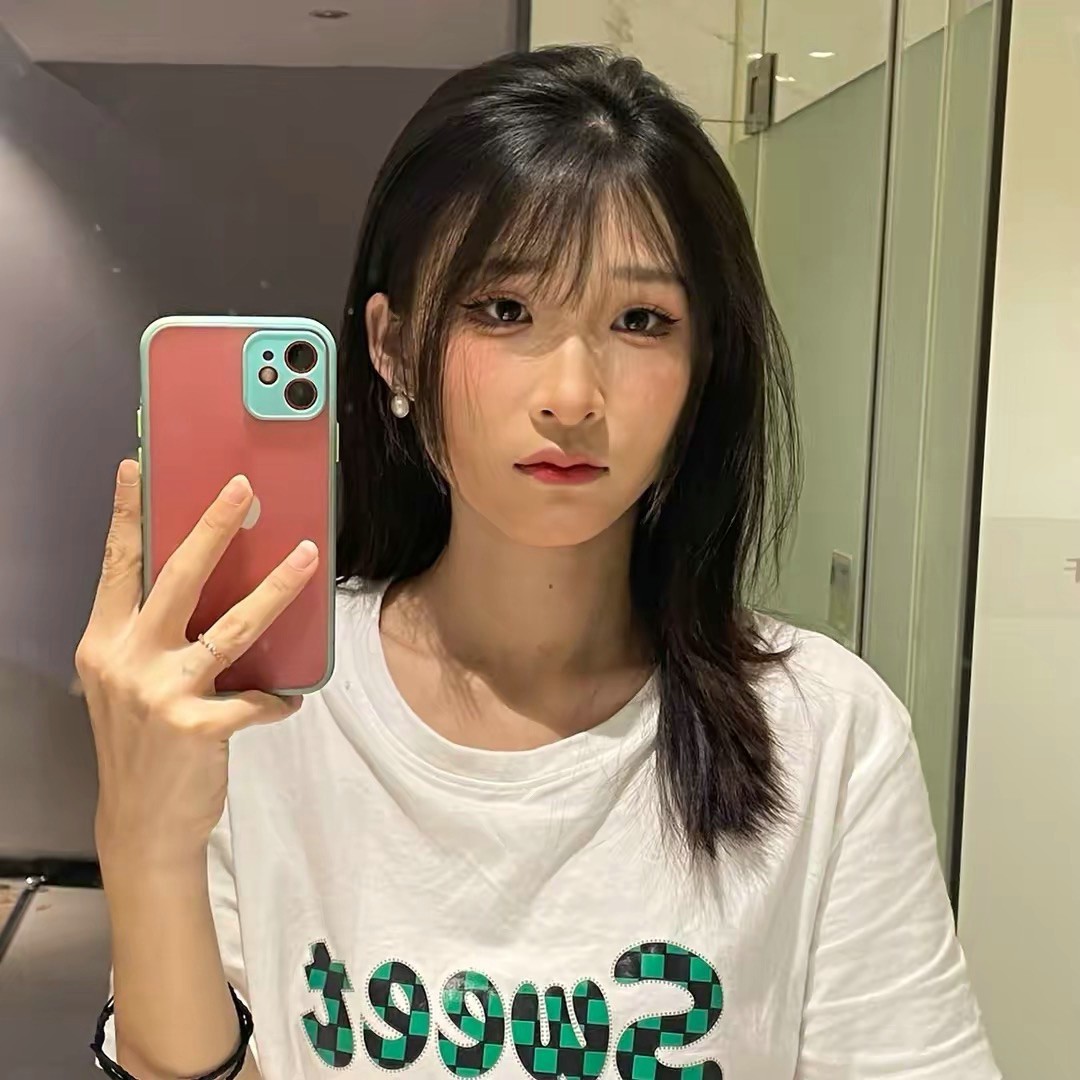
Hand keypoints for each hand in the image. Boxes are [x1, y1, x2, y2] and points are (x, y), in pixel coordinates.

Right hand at [76, 460, 319, 871]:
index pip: (117, 566)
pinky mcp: (197, 725)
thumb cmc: (142, 743)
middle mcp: (126, 659)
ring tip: (309, 556)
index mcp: (105, 642)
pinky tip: (286, 700)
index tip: (137, 468)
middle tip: (243, 488)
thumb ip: (156, 637)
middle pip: (177, 577)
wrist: (141, 822)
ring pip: (231, 626)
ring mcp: (160, 692)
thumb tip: (216, 585)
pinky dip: (275, 698)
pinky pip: (255, 698)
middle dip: (212, 526)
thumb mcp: (129, 683)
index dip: (127, 515)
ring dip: (276, 589)